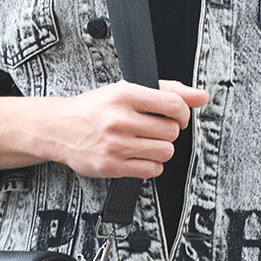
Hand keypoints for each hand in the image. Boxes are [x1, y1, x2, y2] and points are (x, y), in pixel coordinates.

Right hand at [53, 79, 208, 179]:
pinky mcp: (112, 166)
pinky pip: (152, 170)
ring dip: (161, 150)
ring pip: (165, 152)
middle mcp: (120, 119)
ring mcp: (116, 144)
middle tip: (155, 130)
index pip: (173, 104)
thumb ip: (167, 91)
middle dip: (168, 132)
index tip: (176, 117)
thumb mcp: (126, 90)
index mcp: (125, 95)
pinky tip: (139, 156)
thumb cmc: (94, 108)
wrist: (58, 128)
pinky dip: (152, 165)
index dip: (182, 114)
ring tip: (147, 143)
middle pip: (171, 131)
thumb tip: (201, 96)